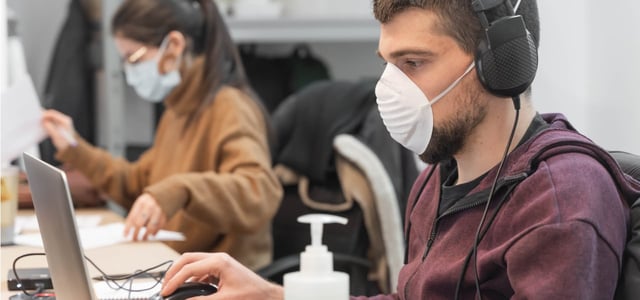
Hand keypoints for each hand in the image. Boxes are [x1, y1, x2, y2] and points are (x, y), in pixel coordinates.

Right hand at [41, 109, 75, 150]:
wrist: (70, 149)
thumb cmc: (65, 144)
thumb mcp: (56, 136)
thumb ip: (50, 128)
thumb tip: (44, 122)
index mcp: (65, 121)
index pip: (53, 113)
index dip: (45, 114)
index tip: (38, 117)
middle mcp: (64, 120)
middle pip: (52, 114)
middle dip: (44, 116)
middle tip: (36, 119)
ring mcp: (62, 123)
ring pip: (51, 118)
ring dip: (44, 119)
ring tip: (38, 122)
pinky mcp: (59, 126)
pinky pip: (51, 121)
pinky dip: (46, 123)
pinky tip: (42, 126)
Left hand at [124, 193, 166, 240]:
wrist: (170, 191)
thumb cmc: (151, 200)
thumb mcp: (142, 202)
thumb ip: (137, 213)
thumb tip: (130, 228)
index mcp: (141, 202)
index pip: (132, 217)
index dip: (128, 228)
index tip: (125, 235)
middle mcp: (149, 205)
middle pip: (140, 223)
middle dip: (136, 233)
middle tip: (134, 239)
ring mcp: (159, 210)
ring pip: (151, 226)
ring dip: (147, 234)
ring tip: (144, 238)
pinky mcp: (166, 214)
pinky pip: (160, 226)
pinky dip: (156, 231)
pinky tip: (153, 234)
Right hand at [161, 252, 283, 299]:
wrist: (267, 295)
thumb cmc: (252, 295)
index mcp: (219, 262)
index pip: (189, 268)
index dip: (174, 281)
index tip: (166, 292)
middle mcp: (219, 258)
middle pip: (187, 259)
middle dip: (173, 272)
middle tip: (165, 287)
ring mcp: (220, 262)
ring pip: (193, 262)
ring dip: (181, 273)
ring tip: (172, 287)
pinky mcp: (221, 268)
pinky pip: (201, 268)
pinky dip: (191, 277)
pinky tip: (187, 288)